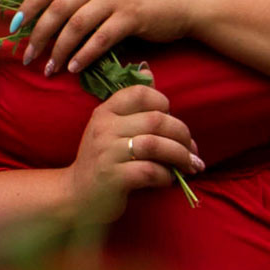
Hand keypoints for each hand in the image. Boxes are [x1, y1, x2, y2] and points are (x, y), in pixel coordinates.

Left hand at [16, 0, 204, 77]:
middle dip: (38, 36)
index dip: (28, 6)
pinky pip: (100, 39)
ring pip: (76, 26)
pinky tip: (75, 69)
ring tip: (50, 70)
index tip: (13, 28)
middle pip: (57, 8)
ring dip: (59, 51)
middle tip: (28, 58)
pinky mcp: (131, 17)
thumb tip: (48, 15)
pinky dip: (84, 56)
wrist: (183, 1)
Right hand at [65, 86, 202, 220]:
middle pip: (156, 120)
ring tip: (189, 166)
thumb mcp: (110, 128)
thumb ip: (131, 104)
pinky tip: (168, 180)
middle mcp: (104, 128)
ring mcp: (106, 153)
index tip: (171, 122)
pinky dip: (166, 176)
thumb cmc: (101, 162)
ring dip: (180, 156)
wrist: (76, 197)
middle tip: (192, 151)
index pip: (140, 93)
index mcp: (105, 112)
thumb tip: (149, 71)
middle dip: (182, 135)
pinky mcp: (112, 178)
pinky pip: (150, 171)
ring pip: (155, 145)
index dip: (163, 104)